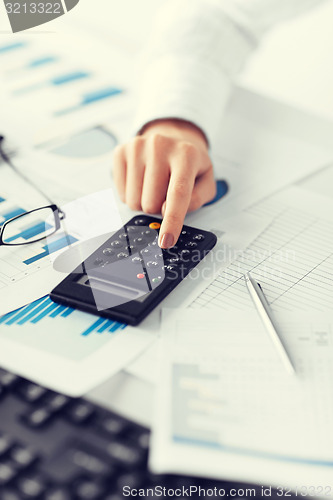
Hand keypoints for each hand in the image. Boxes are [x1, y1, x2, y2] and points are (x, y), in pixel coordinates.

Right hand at [112, 119, 215, 247]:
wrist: (171, 137)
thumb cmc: (189, 164)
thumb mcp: (205, 181)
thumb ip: (197, 200)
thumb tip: (169, 210)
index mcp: (187, 154)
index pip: (178, 193)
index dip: (172, 221)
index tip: (166, 241)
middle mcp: (160, 145)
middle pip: (152, 203)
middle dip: (159, 208)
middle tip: (166, 193)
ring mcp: (138, 147)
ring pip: (134, 201)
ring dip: (145, 202)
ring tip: (155, 186)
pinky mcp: (121, 151)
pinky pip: (121, 193)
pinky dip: (132, 194)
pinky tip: (142, 181)